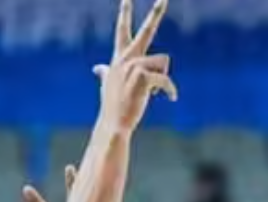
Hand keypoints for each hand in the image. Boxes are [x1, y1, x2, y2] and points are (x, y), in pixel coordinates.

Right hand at [98, 0, 176, 132]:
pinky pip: (166, 79)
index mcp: (120, 58)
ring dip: (162, 78)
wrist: (114, 123)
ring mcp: (134, 66)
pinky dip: (170, 90)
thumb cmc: (113, 105)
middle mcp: (126, 58)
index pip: (122, 31)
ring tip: (150, 92)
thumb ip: (104, 73)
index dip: (124, 14)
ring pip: (163, 62)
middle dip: (156, 13)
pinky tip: (169, 98)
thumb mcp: (108, 84)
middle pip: (146, 31)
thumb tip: (97, 68)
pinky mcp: (143, 76)